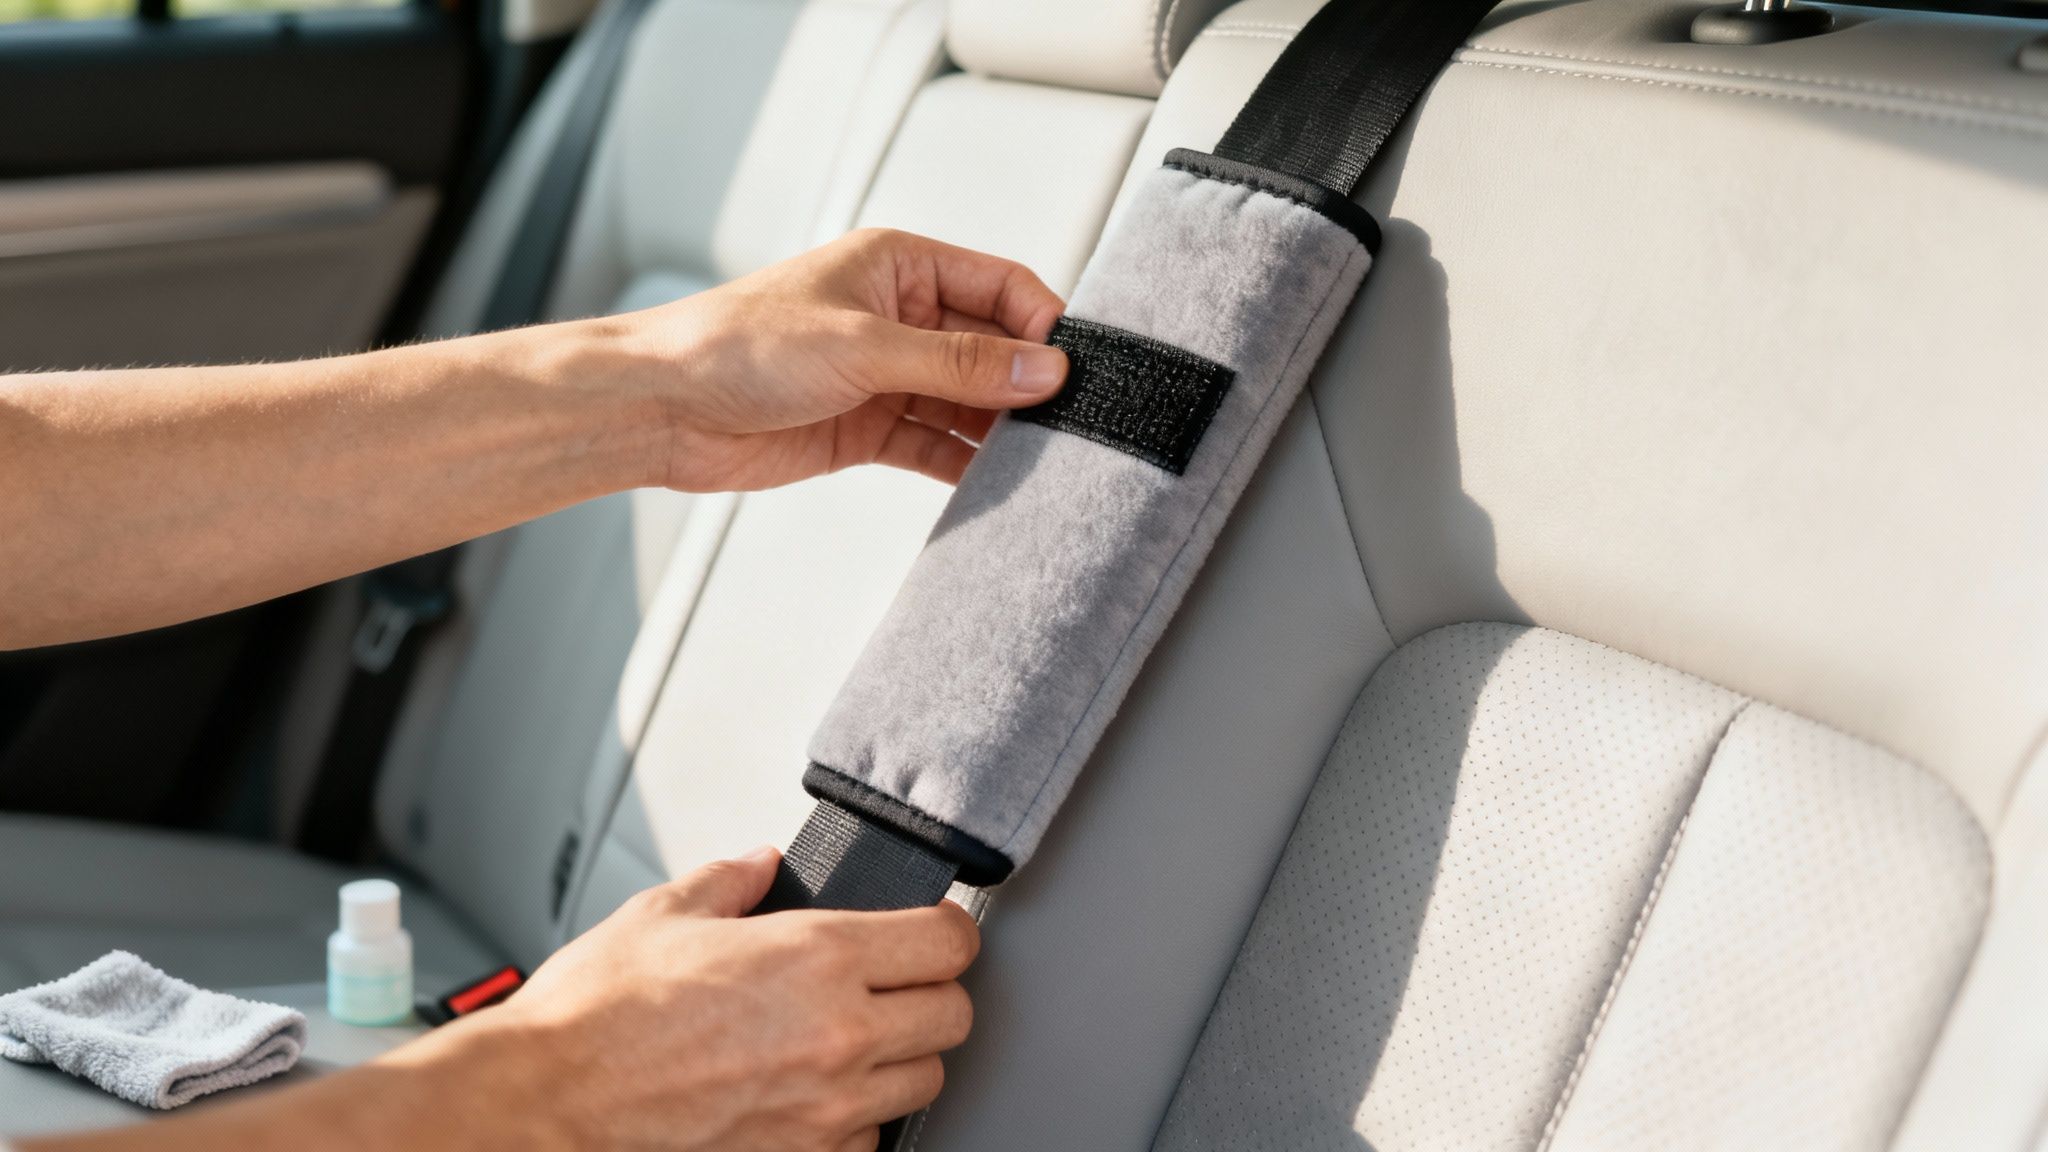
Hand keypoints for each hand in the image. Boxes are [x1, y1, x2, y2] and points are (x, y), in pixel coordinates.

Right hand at [476, 846, 979, 1150]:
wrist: (546, 1101)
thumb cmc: (595, 1016)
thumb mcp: (663, 914)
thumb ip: (730, 883)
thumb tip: (760, 865)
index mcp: (817, 955)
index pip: (947, 941)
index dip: (945, 930)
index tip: (929, 930)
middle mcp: (837, 1031)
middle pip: (954, 1015)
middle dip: (930, 994)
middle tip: (893, 984)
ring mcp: (825, 1105)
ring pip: (924, 1081)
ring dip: (900, 1058)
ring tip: (852, 1041)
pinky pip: (870, 1139)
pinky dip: (855, 1118)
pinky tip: (816, 1094)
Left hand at [614, 228, 1068, 490]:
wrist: (663, 409)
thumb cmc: (737, 346)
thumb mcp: (862, 347)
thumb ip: (957, 362)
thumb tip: (1042, 369)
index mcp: (900, 267)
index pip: (1001, 286)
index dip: (1042, 325)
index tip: (1072, 370)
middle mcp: (901, 318)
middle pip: (992, 348)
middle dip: (1027, 385)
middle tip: (1069, 425)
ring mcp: (887, 376)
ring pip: (969, 402)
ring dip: (1001, 431)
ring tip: (1040, 463)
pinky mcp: (869, 429)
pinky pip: (936, 445)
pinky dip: (965, 464)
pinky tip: (993, 485)